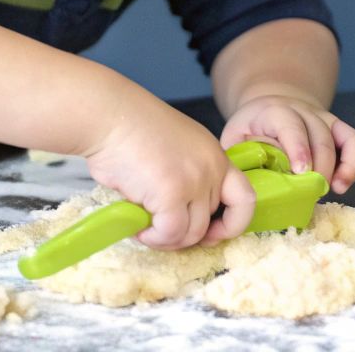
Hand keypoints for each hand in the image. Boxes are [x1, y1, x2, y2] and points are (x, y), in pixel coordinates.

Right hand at [83, 98, 253, 249]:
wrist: (109, 115)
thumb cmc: (130, 130)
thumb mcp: (173, 150)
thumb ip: (186, 178)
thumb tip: (180, 220)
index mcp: (215, 155)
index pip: (245, 199)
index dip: (232, 224)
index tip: (209, 234)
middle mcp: (211, 168)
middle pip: (210, 221)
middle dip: (184, 234)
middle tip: (159, 231)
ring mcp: (194, 181)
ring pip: (191, 233)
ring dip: (167, 239)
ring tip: (144, 229)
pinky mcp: (172, 193)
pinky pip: (170, 233)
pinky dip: (154, 238)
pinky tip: (139, 228)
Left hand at [219, 92, 354, 195]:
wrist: (268, 108)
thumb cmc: (249, 132)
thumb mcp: (235, 139)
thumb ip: (241, 158)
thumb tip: (248, 186)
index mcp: (273, 111)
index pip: (289, 124)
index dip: (297, 147)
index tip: (300, 172)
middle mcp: (302, 110)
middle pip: (319, 135)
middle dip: (318, 167)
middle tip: (308, 193)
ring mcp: (323, 118)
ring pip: (339, 139)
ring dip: (335, 169)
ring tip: (325, 192)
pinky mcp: (337, 128)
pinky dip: (354, 164)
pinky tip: (342, 185)